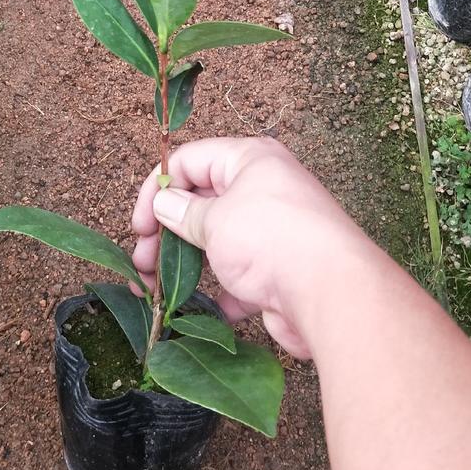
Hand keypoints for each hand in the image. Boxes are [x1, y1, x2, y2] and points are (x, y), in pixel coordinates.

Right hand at [132, 136, 368, 358]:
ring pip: (218, 242)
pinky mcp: (280, 270)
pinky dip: (219, 291)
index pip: (189, 160)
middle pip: (202, 202)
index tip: (139, 227)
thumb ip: (183, 213)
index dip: (157, 189)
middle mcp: (264, 189)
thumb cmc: (272, 241)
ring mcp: (273, 231)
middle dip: (167, 233)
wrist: (331, 295)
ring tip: (158, 290)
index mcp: (250, 160)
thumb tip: (165, 204)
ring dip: (186, 264)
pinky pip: (239, 276)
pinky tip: (199, 310)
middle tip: (142, 263)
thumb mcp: (214, 220)